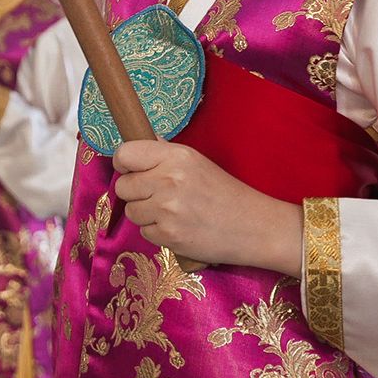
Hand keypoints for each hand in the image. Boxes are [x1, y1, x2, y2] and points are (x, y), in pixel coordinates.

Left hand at [112, 140, 302, 273]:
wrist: (255, 227)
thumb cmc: (225, 193)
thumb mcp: (196, 162)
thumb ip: (163, 153)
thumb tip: (137, 141)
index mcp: (175, 156)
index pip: (125, 154)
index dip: (123, 164)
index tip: (131, 170)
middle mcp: (168, 180)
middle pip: (122, 186)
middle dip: (135, 193)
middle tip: (157, 196)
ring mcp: (167, 209)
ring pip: (131, 212)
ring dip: (146, 215)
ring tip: (172, 213)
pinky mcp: (169, 235)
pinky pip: (144, 232)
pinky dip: (158, 233)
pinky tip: (179, 227)